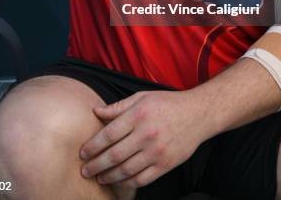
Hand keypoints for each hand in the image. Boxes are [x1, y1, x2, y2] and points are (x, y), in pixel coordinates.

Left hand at [80, 90, 205, 189]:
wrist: (198, 114)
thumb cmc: (167, 103)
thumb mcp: (142, 97)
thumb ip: (118, 107)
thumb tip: (96, 112)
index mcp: (139, 114)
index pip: (108, 134)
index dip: (92, 146)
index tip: (82, 153)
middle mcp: (146, 134)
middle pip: (114, 155)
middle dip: (95, 165)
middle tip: (85, 170)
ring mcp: (157, 151)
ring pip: (126, 170)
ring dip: (108, 176)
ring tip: (98, 177)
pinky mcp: (165, 164)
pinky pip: (141, 179)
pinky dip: (127, 182)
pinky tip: (118, 181)